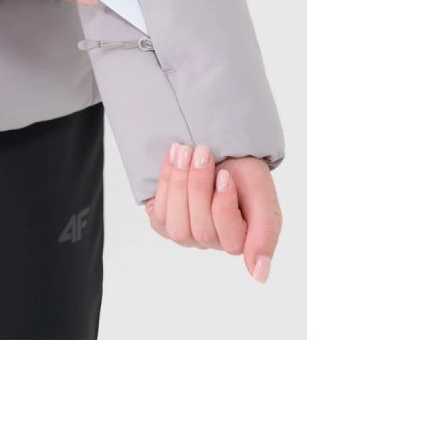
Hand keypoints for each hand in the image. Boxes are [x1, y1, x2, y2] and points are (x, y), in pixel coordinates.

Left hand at [144, 145, 281, 282]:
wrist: (221, 151)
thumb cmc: (245, 176)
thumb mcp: (263, 198)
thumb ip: (266, 234)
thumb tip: (260, 276)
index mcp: (240, 241)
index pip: (230, 239)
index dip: (224, 205)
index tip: (225, 174)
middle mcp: (211, 243)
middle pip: (200, 229)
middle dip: (198, 185)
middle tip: (202, 151)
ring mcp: (186, 235)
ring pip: (176, 225)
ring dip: (178, 183)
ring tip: (184, 150)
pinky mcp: (163, 223)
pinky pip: (159, 213)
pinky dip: (164, 181)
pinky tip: (173, 158)